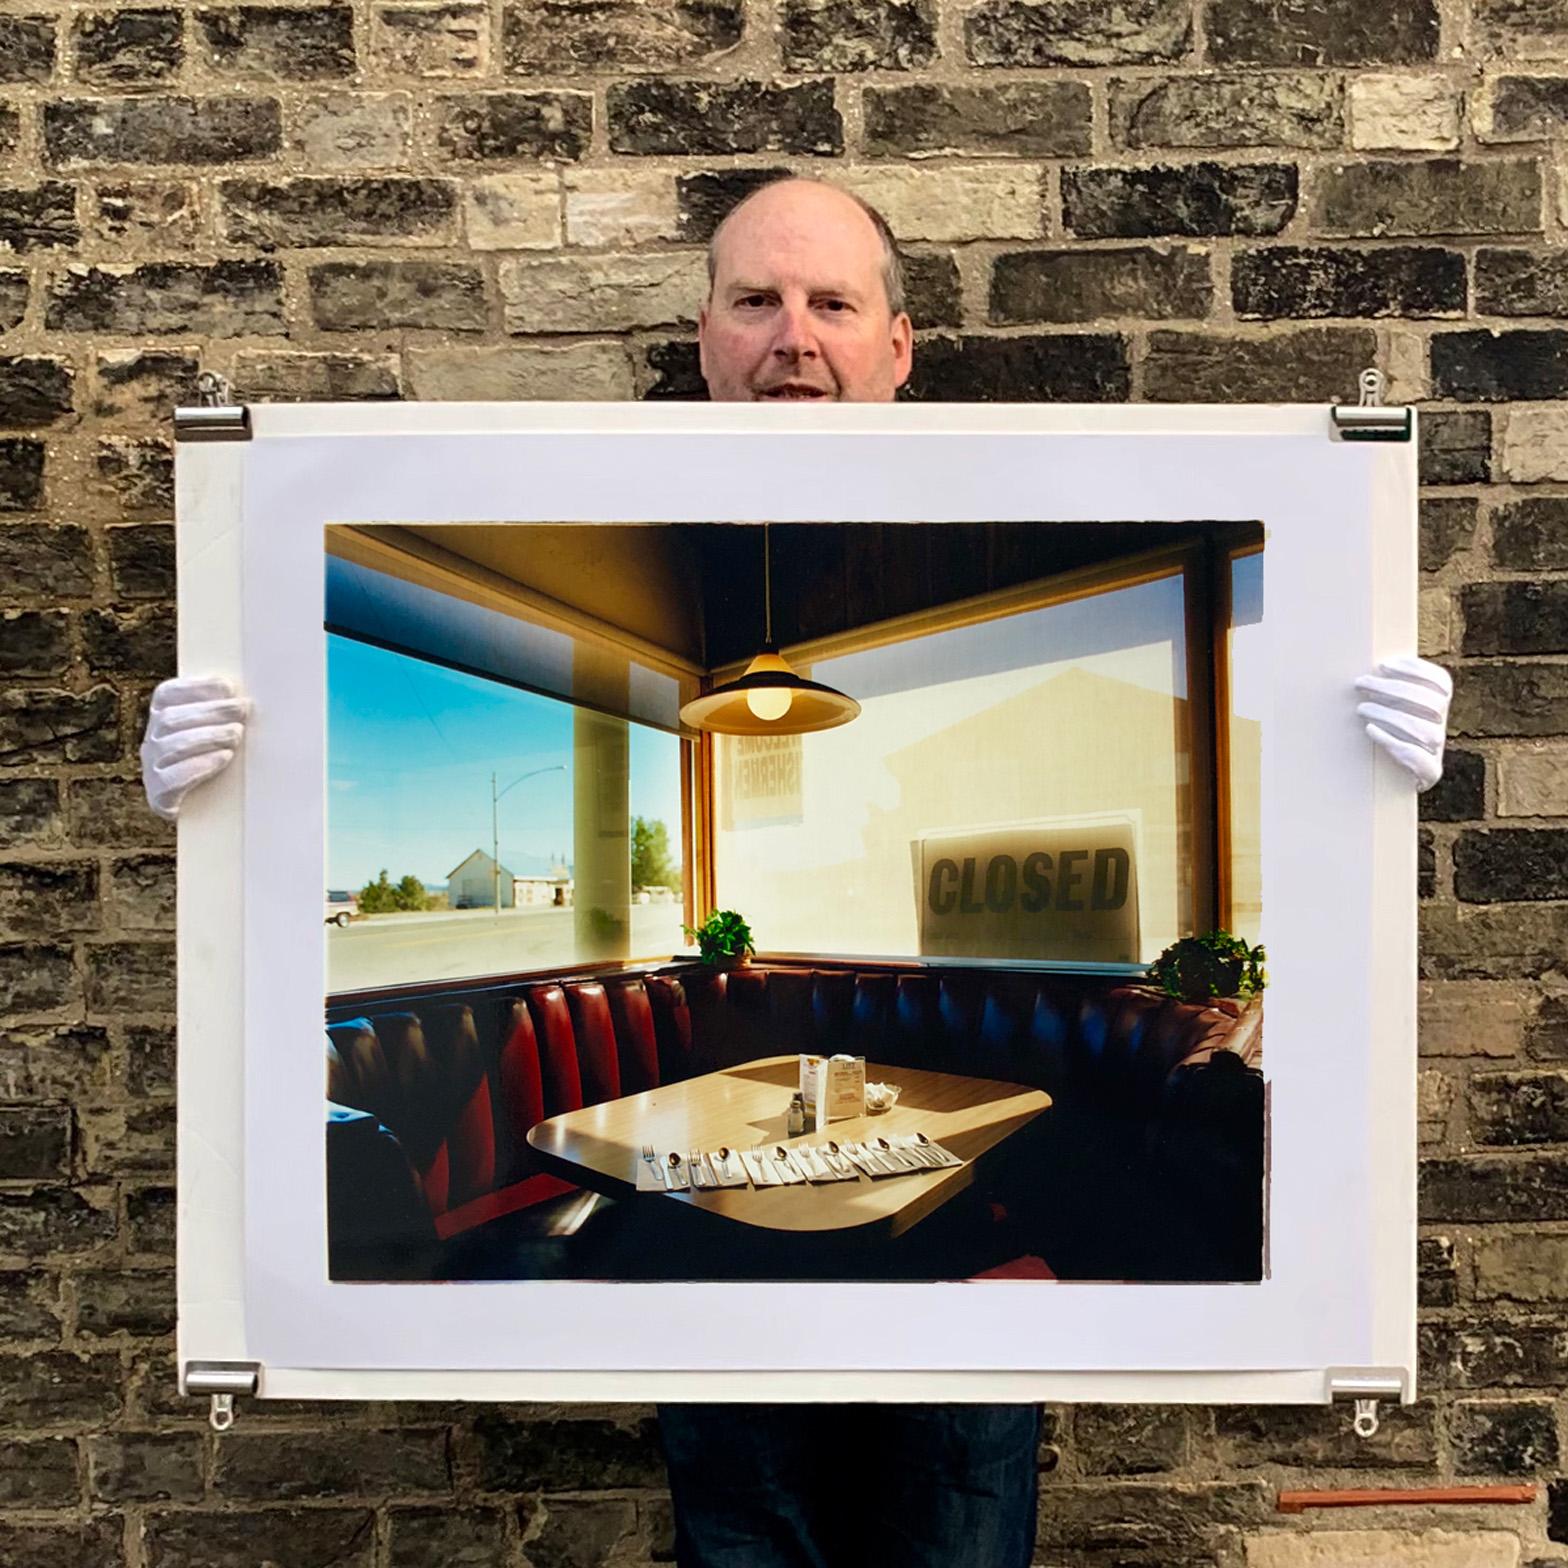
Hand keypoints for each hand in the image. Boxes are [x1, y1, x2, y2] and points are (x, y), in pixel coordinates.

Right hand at [140, 676, 248, 820]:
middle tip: (242, 710)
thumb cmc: (216, 764)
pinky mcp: (159, 796)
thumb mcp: (218, 735)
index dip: (194, 687)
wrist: (204, 813)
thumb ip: (223, 715)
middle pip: (171, 719)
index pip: (166, 695)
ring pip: (170, 746)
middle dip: (210, 711)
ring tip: (236, 734)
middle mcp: (151, 742)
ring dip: (208, 736)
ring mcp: (151, 769)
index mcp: (161, 720)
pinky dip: (200, 765)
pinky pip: (172, 778)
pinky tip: (224, 757)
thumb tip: (246, 699)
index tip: (227, 686)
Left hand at [1354, 655, 1450, 792]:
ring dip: (1390, 715)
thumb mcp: (1395, 708)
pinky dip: (1391, 740)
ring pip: (1423, 728)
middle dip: (1393, 688)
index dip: (1416, 670)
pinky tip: (1370, 729)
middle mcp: (1443, 725)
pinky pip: (1415, 755)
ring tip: (1361, 708)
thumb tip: (1373, 668)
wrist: (1396, 777)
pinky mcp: (1430, 771)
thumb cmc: (1390, 733)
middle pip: (1430, 702)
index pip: (1440, 682)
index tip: (1384, 665)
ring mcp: (1439, 749)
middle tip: (1360, 682)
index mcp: (1440, 705)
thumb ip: (1391, 689)